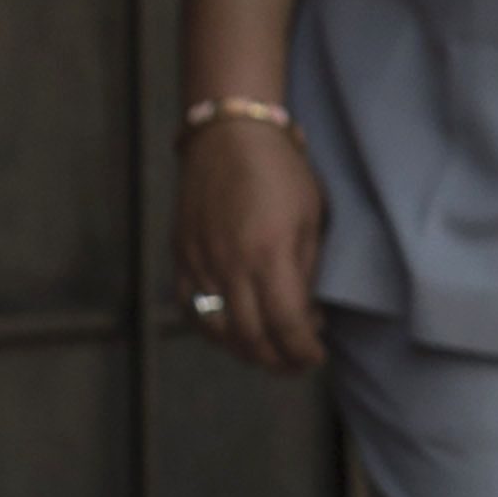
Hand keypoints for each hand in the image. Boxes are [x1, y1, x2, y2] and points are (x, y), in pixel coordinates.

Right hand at [174, 118, 327, 374]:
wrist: (230, 134)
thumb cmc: (281, 173)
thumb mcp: (312, 221)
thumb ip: (305, 273)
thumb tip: (305, 317)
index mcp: (268, 254)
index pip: (286, 326)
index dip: (304, 352)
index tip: (317, 356)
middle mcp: (229, 264)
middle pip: (250, 338)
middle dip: (278, 361)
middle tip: (296, 362)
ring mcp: (199, 262)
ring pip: (217, 330)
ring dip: (245, 350)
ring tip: (268, 350)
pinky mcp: (181, 256)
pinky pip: (191, 308)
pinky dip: (213, 328)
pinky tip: (234, 329)